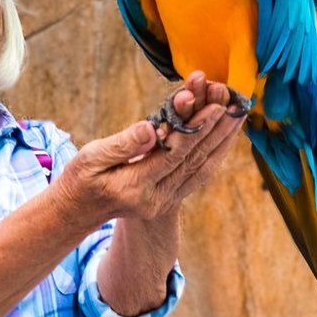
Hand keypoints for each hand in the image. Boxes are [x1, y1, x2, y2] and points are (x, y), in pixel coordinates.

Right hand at [54, 73, 244, 225]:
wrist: (77, 212)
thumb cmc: (80, 179)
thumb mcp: (91, 158)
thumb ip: (123, 144)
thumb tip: (151, 128)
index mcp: (135, 186)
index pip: (173, 154)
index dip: (196, 129)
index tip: (214, 106)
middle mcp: (156, 198)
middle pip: (193, 159)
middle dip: (216, 129)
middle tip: (235, 103)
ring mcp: (165, 201)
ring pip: (201, 167)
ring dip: (221, 140)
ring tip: (239, 115)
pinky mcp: (169, 198)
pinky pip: (198, 175)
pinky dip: (215, 154)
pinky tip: (226, 136)